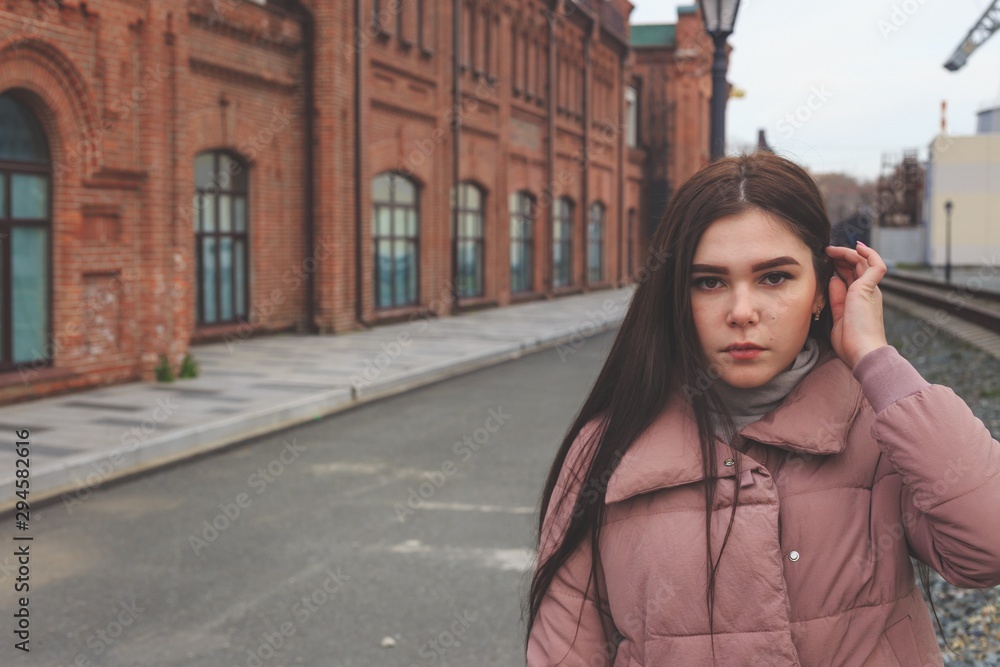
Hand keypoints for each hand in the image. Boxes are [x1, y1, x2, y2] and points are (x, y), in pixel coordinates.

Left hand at [823, 242, 888, 368]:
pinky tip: (857, 247)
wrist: (862, 351)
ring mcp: (870, 290)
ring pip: (863, 263)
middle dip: (841, 257)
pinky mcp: (870, 289)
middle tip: (826, 251)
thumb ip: (836, 298)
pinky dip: (869, 254)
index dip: (839, 266)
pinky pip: (876, 265)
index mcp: (859, 300)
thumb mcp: (837, 316)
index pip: (850, 277)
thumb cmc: (850, 341)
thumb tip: (833, 279)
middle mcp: (867, 292)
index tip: (826, 261)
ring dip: (847, 253)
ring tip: (831, 249)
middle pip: (855, 267)